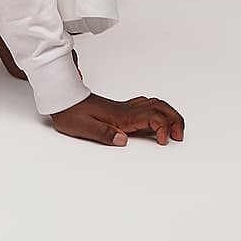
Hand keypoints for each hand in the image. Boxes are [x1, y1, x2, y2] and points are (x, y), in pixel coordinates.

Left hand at [49, 91, 185, 146]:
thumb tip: (122, 140)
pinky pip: (146, 105)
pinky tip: (157, 120)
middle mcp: (126, 110)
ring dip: (168, 115)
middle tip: (178, 136)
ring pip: (155, 104)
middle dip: (174, 119)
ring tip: (174, 131)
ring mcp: (124, 108)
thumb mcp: (83, 127)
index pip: (151, 116)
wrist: (62, 98)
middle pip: (159, 107)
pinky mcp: (121, 109)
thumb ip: (103, 133)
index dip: (162, 127)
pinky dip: (158, 111)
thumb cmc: (70, 113)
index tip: (162, 141)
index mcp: (120, 116)